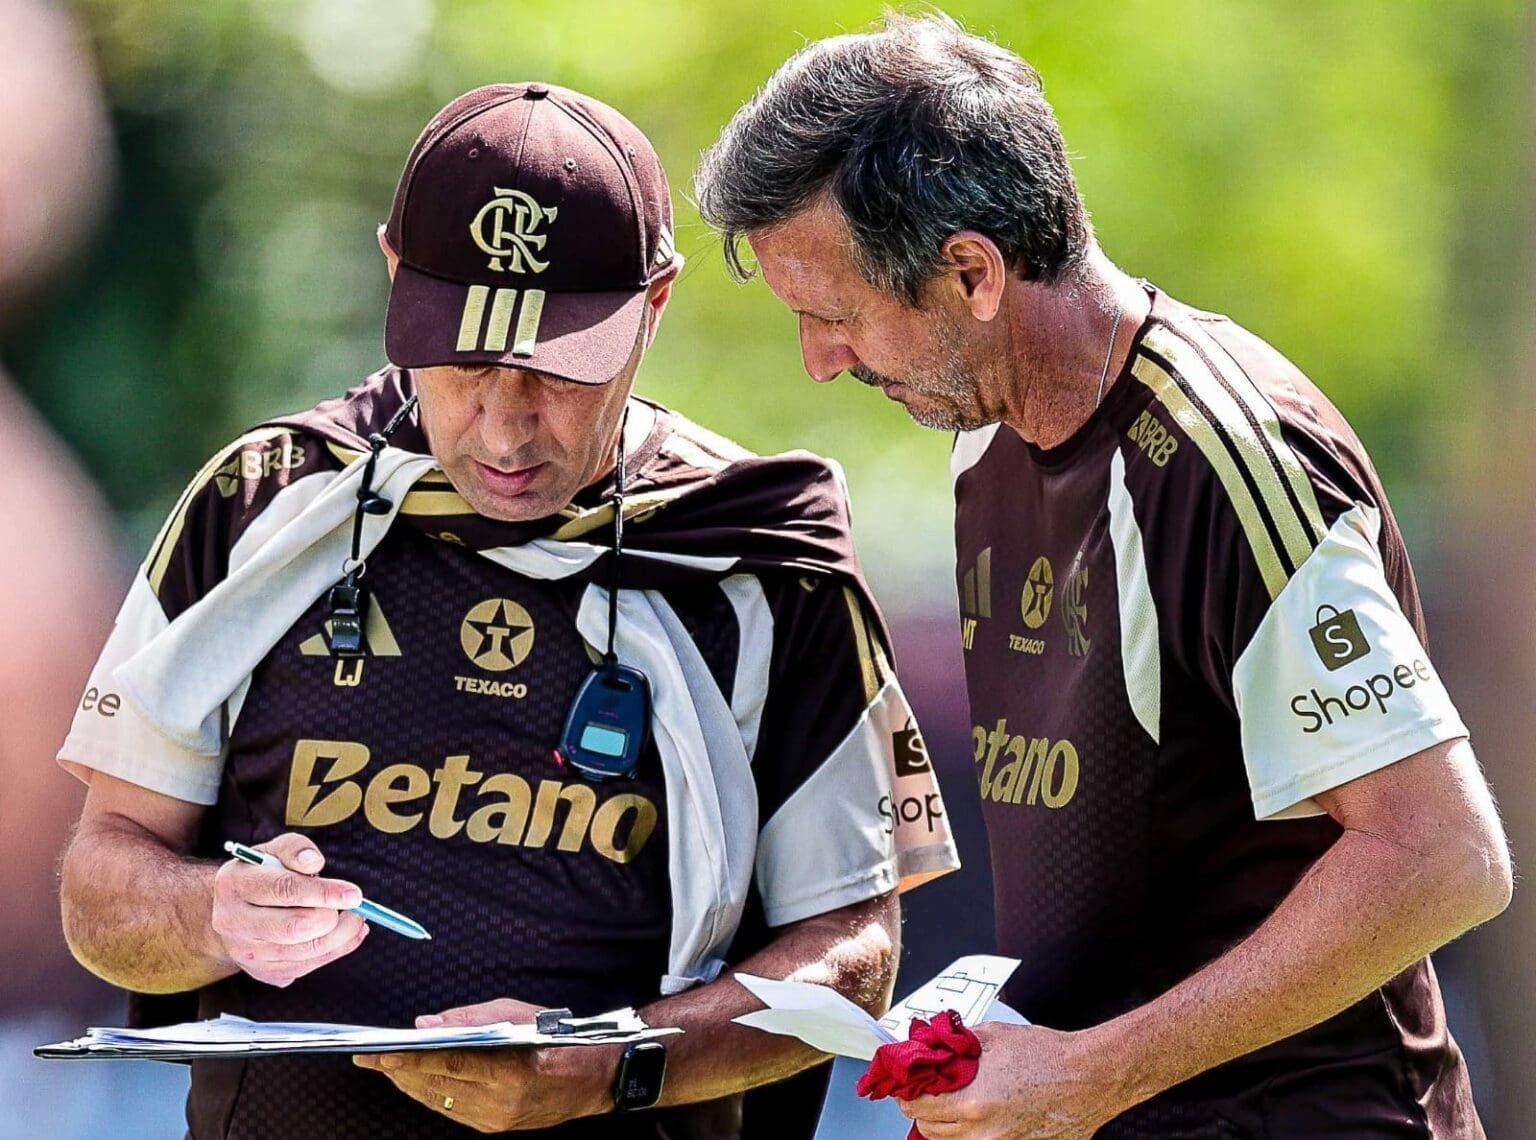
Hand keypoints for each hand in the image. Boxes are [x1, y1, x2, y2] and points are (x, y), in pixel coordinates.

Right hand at [210, 832, 366, 986]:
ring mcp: (246, 952)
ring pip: (305, 951)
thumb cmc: (261, 875)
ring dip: (341, 935)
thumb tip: (314, 863)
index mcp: (235, 884)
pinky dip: (335, 950)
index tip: (354, 894)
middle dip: (332, 917)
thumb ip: (295, 848)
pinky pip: (307, 966)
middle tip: (353, 905)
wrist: (231, 910)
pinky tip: (345, 933)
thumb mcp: (273, 851)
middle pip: (294, 927)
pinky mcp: (262, 972)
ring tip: (355, 917)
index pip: (284, 890)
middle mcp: (234, 922)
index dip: (324, 892)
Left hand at [353, 998, 619, 1132]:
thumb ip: (469, 1019)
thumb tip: (426, 1024)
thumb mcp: (516, 1013)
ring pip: (438, 1100)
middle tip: (369, 1056)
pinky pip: (452, 1109)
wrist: (592, 1079)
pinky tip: (417, 1080)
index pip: (443, 1063)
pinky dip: (431, 1092)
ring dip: (410, 1083)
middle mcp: (498, 1101)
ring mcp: (495, 1119)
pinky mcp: (494, 1128)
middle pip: (434, 1085)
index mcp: (507, 1069)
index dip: (405, 1059)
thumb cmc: (556, 1037)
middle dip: (398, 1070)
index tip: (374, 1052)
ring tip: (387, 1066)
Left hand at [898, 1023, 1125, 1139]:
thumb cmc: (1048, 1056)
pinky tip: (976, 1112)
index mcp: (972, 1102)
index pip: (917, 1107)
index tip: (906, 1084)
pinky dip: (968, 1132)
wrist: (1089, 1077)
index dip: (906, 1093)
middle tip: (925, 1091)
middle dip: (921, 1109)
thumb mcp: (993, 1037)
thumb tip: (932, 1046)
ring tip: (950, 1101)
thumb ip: (956, 1045)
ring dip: (943, 1124)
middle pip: (929, 1130)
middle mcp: (982, 1132)